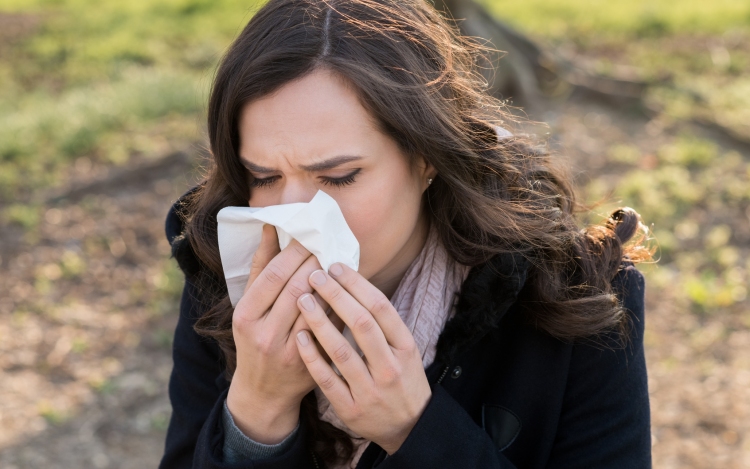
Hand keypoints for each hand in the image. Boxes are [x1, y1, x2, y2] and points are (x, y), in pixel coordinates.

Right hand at [227, 224, 341, 443]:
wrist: (264, 391)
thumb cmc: (255, 338)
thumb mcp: (249, 305)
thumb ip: (261, 267)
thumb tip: (271, 228)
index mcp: (246, 316)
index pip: (274, 275)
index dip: (295, 252)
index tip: (310, 236)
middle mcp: (265, 334)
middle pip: (297, 288)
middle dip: (316, 263)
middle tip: (330, 243)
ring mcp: (289, 351)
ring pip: (316, 308)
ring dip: (331, 282)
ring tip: (339, 263)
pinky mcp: (310, 363)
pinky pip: (329, 328)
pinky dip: (338, 307)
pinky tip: (346, 291)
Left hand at [294, 262, 431, 454]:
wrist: (410, 427)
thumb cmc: (402, 378)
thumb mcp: (405, 348)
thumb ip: (383, 322)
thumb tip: (354, 282)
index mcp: (405, 347)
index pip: (380, 307)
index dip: (356, 284)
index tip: (335, 266)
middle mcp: (390, 367)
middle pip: (361, 323)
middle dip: (336, 295)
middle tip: (314, 274)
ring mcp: (370, 390)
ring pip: (341, 350)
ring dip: (319, 321)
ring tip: (302, 299)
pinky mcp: (351, 409)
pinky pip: (328, 379)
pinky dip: (312, 357)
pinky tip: (300, 336)